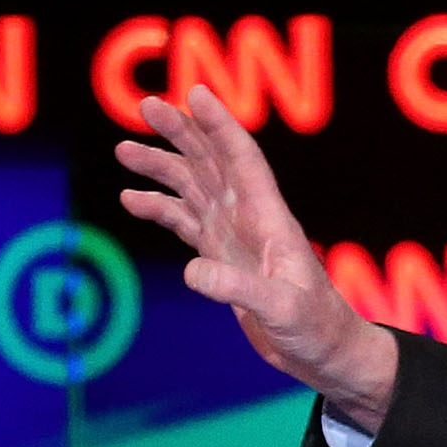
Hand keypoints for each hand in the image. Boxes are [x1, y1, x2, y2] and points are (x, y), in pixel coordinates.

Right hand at [113, 86, 400, 429]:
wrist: (322, 352)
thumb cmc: (315, 327)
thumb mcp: (280, 309)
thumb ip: (238, 288)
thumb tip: (192, 272)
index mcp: (268, 217)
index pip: (242, 158)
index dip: (220, 125)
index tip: (195, 93)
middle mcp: (249, 217)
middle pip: (211, 160)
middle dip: (181, 131)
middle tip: (146, 106)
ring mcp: (233, 234)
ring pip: (193, 186)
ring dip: (161, 166)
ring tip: (123, 150)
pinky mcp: (222, 256)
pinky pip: (185, 221)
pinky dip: (160, 207)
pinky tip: (131, 199)